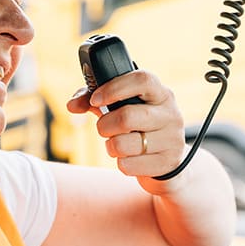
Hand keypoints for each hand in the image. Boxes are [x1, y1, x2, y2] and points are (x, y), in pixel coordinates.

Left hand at [66, 69, 184, 181]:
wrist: (166, 160)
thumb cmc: (138, 127)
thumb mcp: (120, 108)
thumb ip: (93, 100)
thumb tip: (72, 105)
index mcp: (160, 93)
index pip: (142, 80)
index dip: (113, 88)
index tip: (95, 99)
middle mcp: (170, 114)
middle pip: (126, 117)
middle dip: (104, 125)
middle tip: (104, 128)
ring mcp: (172, 139)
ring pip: (123, 144)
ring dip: (111, 146)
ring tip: (118, 144)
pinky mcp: (167, 163)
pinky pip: (127, 165)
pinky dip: (121, 163)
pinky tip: (130, 158)